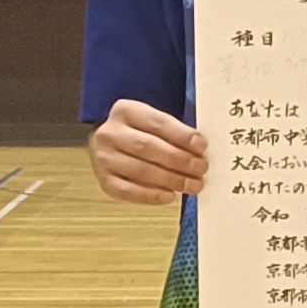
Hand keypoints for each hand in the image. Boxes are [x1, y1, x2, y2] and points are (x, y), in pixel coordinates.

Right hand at [87, 97, 206, 202]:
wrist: (109, 147)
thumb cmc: (138, 134)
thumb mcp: (152, 124)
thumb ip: (172, 133)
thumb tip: (198, 152)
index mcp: (125, 111)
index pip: (157, 122)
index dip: (181, 135)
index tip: (201, 146)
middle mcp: (110, 133)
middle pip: (148, 147)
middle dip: (179, 159)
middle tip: (200, 168)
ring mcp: (104, 158)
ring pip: (140, 170)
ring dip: (171, 179)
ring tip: (192, 184)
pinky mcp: (105, 181)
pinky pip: (129, 192)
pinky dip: (152, 196)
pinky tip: (170, 196)